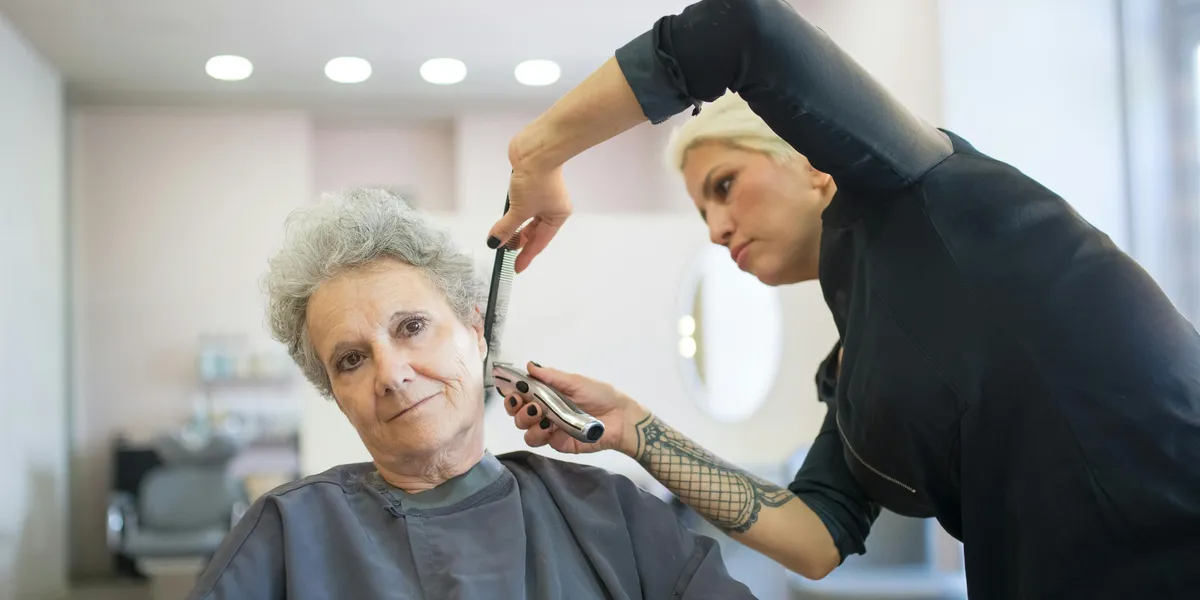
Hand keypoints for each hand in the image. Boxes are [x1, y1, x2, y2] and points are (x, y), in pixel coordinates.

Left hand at [487, 167, 571, 273]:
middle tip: (506, 254)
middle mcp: (552, 206)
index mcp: (557, 215)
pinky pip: (522, 205)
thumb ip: (506, 228)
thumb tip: (495, 242)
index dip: (527, 256)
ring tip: (502, 239)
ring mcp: (541, 195)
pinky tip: (505, 219)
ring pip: (527, 218)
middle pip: (534, 231)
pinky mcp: (530, 185)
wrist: (536, 149)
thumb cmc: (537, 177)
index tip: (517, 268)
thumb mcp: (519, 209)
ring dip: (514, 228)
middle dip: (519, 242)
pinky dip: (513, 214)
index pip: (540, 242)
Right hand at [497, 361, 647, 455]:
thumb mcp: (576, 381)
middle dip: (514, 406)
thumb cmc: (601, 395)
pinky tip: (548, 426)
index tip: (510, 388)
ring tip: (540, 413)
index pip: (521, 393)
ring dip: (525, 419)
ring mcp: (549, 428)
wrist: (620, 418)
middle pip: (517, 412)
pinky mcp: (556, 443)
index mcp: (547, 394)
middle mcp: (544, 411)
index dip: (511, 392)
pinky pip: (537, 440)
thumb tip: (530, 365)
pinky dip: (538, 432)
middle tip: (522, 401)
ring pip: (523, 428)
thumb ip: (551, 376)